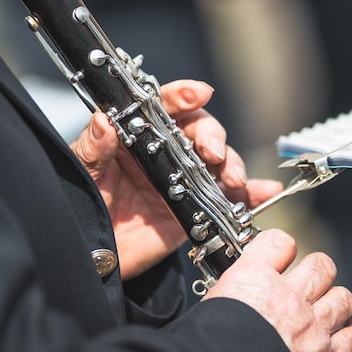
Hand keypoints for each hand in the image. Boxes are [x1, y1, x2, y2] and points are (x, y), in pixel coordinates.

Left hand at [70, 80, 282, 279]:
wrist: (98, 258)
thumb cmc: (86, 208)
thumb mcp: (84, 173)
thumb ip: (94, 147)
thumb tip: (105, 120)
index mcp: (139, 137)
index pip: (164, 107)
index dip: (183, 95)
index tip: (198, 94)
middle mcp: (168, 154)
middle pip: (201, 131)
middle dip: (213, 136)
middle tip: (212, 152)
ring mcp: (186, 181)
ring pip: (221, 161)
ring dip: (233, 164)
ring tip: (232, 178)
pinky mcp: (199, 209)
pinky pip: (230, 198)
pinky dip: (253, 194)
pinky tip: (266, 191)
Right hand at [204, 229, 351, 351]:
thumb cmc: (208, 348)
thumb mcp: (210, 306)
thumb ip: (233, 293)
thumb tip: (237, 295)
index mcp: (253, 280)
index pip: (278, 242)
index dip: (281, 246)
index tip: (281, 252)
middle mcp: (287, 299)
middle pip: (321, 266)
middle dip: (317, 271)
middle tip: (309, 282)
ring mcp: (310, 328)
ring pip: (343, 297)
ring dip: (336, 301)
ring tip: (327, 309)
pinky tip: (344, 334)